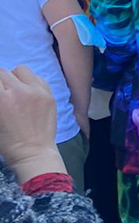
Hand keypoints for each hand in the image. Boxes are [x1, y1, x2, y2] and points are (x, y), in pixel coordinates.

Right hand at [0, 66, 65, 183]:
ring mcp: (37, 92)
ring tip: (14, 89)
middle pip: (4, 72)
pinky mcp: (49, 95)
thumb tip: (1, 90)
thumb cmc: (7, 142)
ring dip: (15, 77)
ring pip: (22, 70)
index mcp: (1, 99)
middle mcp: (19, 91)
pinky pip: (38, 78)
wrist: (33, 153)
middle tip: (2, 92)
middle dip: (0, 80)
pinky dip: (30, 82)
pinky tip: (28, 93)